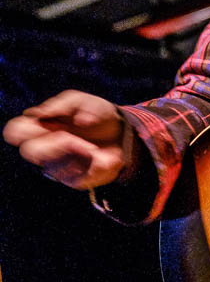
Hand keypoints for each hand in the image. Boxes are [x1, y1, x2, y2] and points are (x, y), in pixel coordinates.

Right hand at [3, 90, 125, 189]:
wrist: (124, 132)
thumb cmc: (97, 114)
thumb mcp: (81, 101)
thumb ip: (61, 104)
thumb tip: (39, 113)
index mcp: (40, 126)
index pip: (14, 131)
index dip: (20, 130)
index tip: (40, 123)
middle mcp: (44, 148)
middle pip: (29, 151)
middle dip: (53, 142)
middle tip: (71, 138)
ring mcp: (58, 166)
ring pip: (53, 166)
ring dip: (78, 151)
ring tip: (93, 147)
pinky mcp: (75, 180)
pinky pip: (76, 177)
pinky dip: (92, 164)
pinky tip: (100, 157)